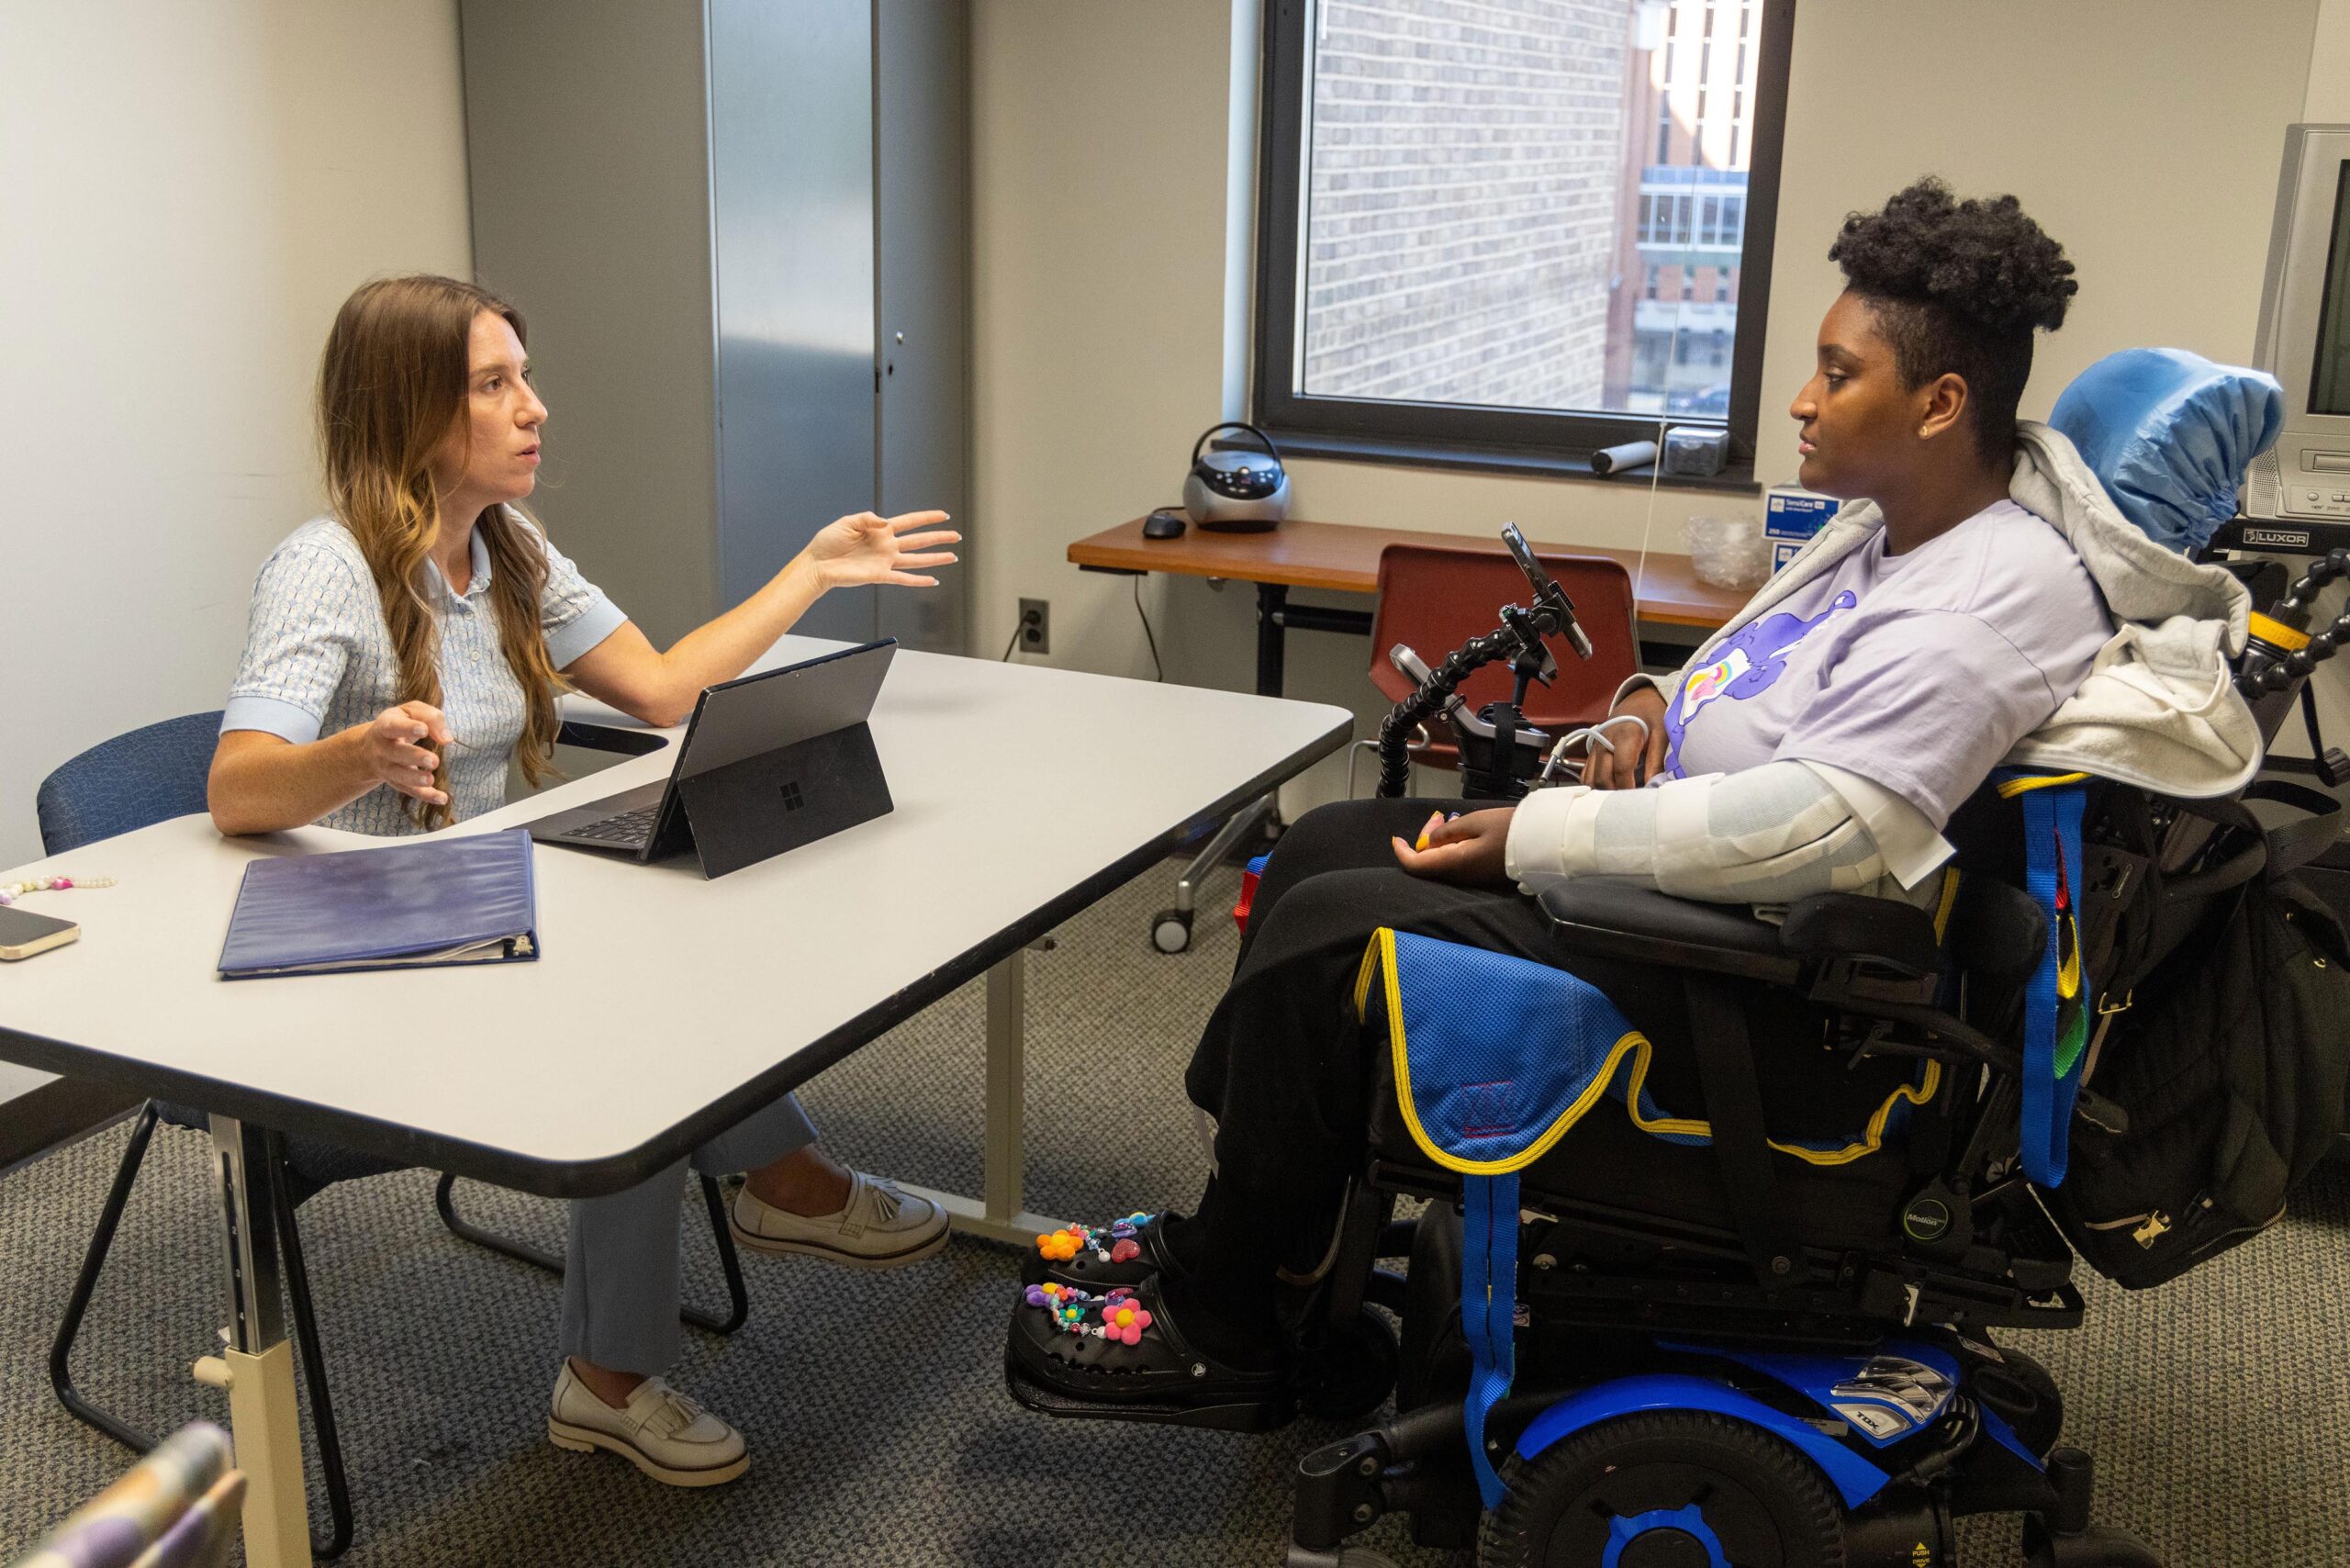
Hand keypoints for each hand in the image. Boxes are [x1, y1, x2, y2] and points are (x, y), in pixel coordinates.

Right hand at [355, 701, 451, 805]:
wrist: (372, 746)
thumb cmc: (399, 723)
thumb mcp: (411, 711)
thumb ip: (430, 717)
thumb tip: (447, 739)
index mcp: (385, 726)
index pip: (393, 726)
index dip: (407, 728)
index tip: (423, 729)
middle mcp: (383, 748)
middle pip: (397, 753)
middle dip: (414, 757)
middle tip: (433, 760)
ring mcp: (387, 768)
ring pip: (399, 775)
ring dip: (415, 779)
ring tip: (430, 779)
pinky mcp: (397, 782)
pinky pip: (410, 791)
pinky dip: (426, 796)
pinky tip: (441, 798)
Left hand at [804, 509, 959, 589]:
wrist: (818, 564)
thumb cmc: (828, 542)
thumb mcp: (848, 522)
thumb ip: (868, 519)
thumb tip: (886, 524)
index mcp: (880, 530)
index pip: (910, 522)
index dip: (927, 518)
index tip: (943, 515)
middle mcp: (887, 545)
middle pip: (919, 540)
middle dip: (939, 538)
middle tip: (956, 536)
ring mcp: (885, 561)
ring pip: (917, 559)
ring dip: (935, 558)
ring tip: (952, 557)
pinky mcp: (880, 575)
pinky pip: (903, 578)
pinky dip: (918, 581)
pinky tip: (933, 581)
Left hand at [1390, 807, 1515, 885]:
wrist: (1542, 842)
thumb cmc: (1508, 828)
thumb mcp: (1474, 822)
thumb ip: (1447, 832)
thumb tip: (1429, 842)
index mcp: (1454, 863)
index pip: (1417, 866)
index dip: (1402, 853)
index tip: (1397, 839)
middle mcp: (1460, 876)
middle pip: (1429, 863)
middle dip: (1424, 839)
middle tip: (1436, 817)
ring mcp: (1471, 877)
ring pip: (1442, 862)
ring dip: (1438, 842)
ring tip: (1445, 819)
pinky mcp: (1481, 874)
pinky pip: (1456, 863)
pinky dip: (1451, 847)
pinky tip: (1459, 832)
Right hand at [1584, 685, 1667, 790]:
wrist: (1638, 701)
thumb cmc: (1652, 716)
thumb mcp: (1662, 733)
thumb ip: (1657, 760)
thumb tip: (1652, 786)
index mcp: (1625, 734)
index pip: (1621, 769)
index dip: (1629, 788)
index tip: (1639, 799)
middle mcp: (1605, 741)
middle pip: (1602, 777)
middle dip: (1615, 793)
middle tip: (1631, 800)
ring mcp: (1595, 746)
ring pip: (1590, 779)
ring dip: (1604, 791)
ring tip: (1621, 795)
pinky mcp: (1591, 751)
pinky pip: (1586, 774)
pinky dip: (1595, 785)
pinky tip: (1610, 788)